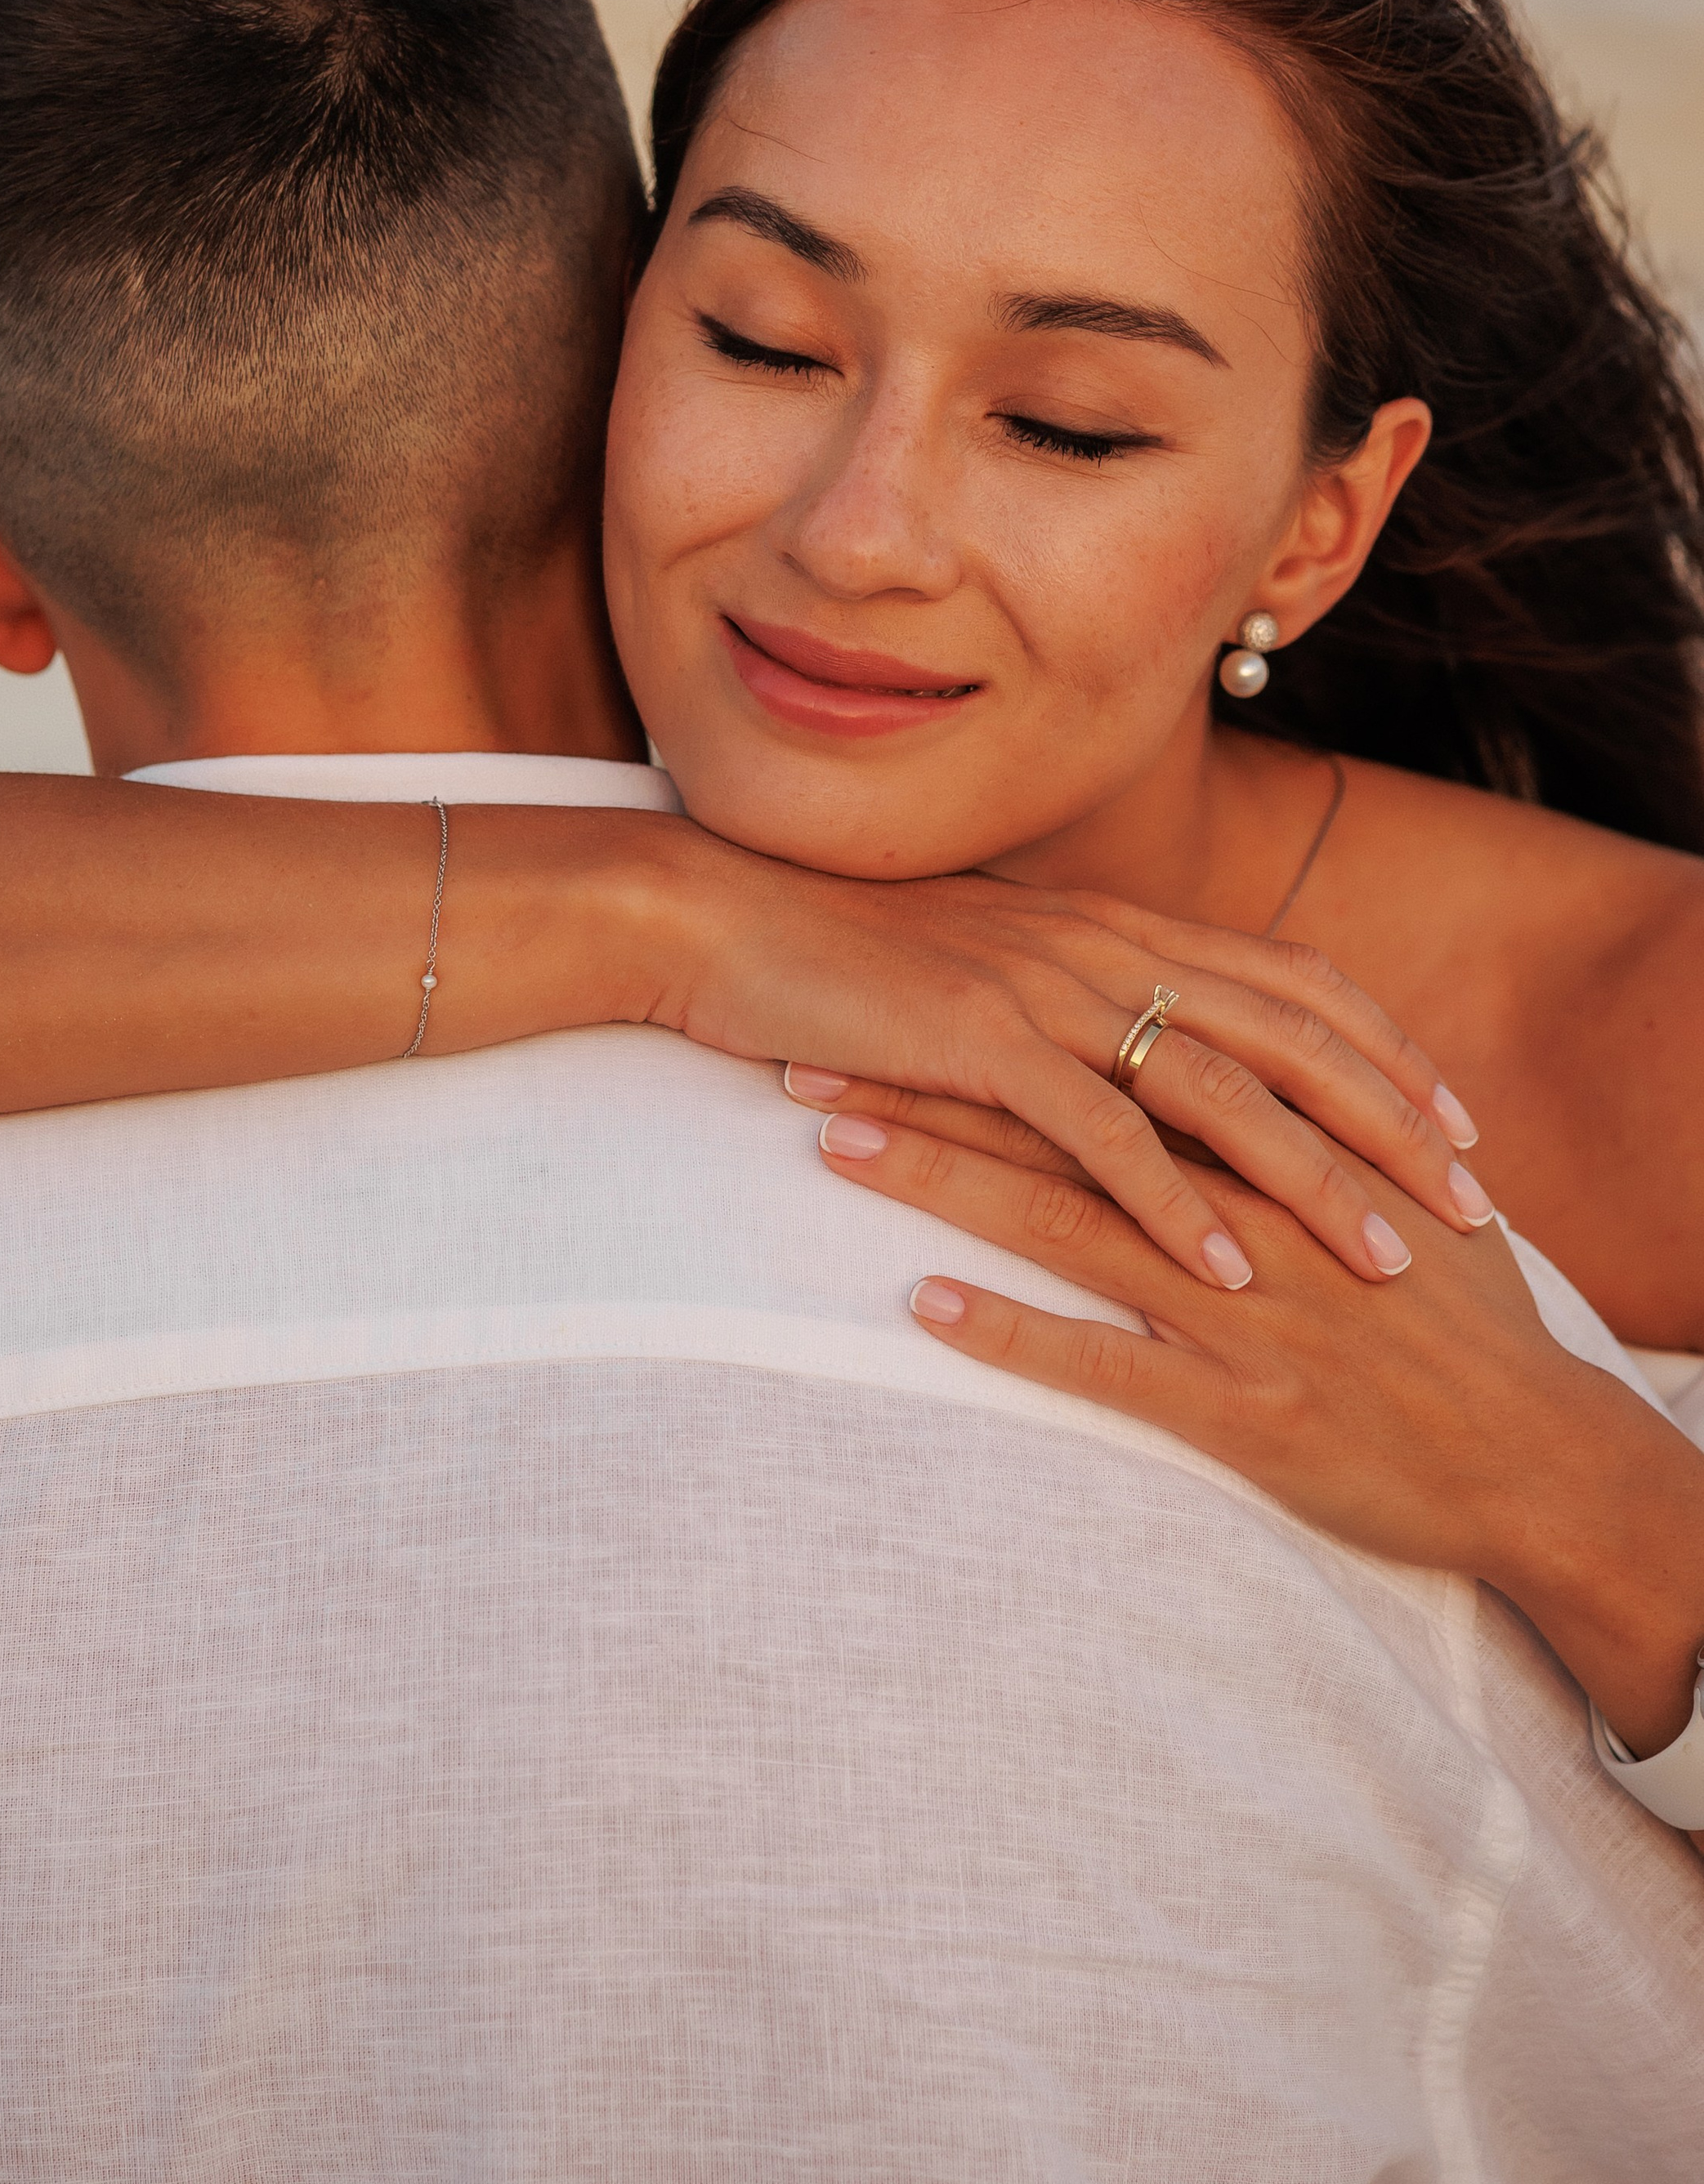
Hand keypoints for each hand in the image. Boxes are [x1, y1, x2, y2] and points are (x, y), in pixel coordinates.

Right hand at [656, 841, 1487, 1293]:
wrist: (713, 912)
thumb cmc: (838, 950)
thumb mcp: (982, 962)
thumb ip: (1069, 992)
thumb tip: (1133, 1047)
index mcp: (1112, 922)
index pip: (1292, 980)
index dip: (1384, 1050)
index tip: (1455, 1123)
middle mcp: (1100, 944)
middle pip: (1292, 1033)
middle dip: (1393, 1122)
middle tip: (1472, 1204)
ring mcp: (1044, 988)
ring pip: (1221, 1089)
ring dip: (1313, 1181)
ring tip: (1384, 1260)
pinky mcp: (980, 1041)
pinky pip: (1104, 1134)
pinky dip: (1176, 1207)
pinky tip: (1227, 1271)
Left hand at [808, 1078, 1703, 1766]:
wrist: (1541, 1460)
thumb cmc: (1461, 1331)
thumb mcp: (1385, 1203)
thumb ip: (1302, 1136)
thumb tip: (1233, 1079)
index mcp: (1275, 1148)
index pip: (1109, 1063)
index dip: (996, 1028)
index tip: (893, 998)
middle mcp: (1247, 1209)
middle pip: (1063, 1121)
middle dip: (931, 1081)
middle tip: (814, 1049)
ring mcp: (1240, 1307)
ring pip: (1067, 1221)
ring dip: (943, 1178)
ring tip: (833, 1143)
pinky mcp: (1239, 1409)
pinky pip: (1103, 1361)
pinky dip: (1009, 1331)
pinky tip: (920, 1304)